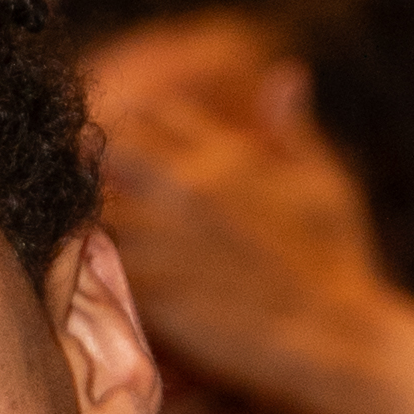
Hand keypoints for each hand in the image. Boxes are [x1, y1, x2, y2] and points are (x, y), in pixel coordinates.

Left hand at [87, 32, 413, 413]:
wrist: (337, 339)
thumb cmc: (339, 263)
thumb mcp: (326, 181)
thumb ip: (294, 128)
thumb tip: (285, 74)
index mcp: (227, 152)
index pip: (150, 113)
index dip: (131, 131)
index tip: (120, 153)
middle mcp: (188, 186)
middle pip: (106, 146)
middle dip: (89, 162)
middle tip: (81, 191)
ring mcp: (166, 239)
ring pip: (89, 204)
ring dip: (78, 215)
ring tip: (74, 237)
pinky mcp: (150, 291)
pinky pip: (92, 265)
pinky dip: (80, 267)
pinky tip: (81, 280)